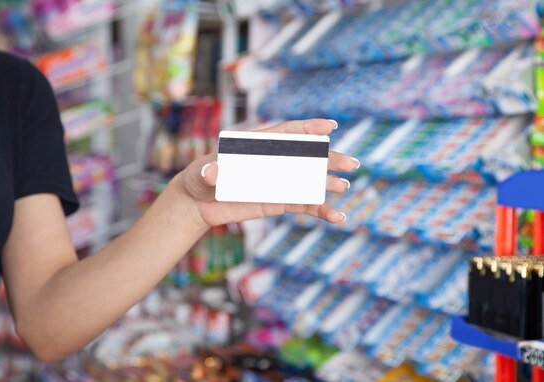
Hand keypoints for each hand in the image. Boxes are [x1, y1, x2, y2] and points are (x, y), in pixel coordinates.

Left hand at [174, 119, 359, 227]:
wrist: (198, 203)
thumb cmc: (199, 179)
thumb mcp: (203, 174)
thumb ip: (210, 173)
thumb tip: (212, 174)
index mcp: (258, 146)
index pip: (287, 133)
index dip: (309, 128)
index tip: (330, 126)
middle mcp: (273, 161)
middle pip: (306, 157)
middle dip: (329, 158)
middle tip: (351, 163)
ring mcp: (278, 182)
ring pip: (308, 180)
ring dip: (328, 183)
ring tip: (344, 186)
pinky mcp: (278, 202)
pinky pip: (303, 205)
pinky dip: (320, 210)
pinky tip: (337, 218)